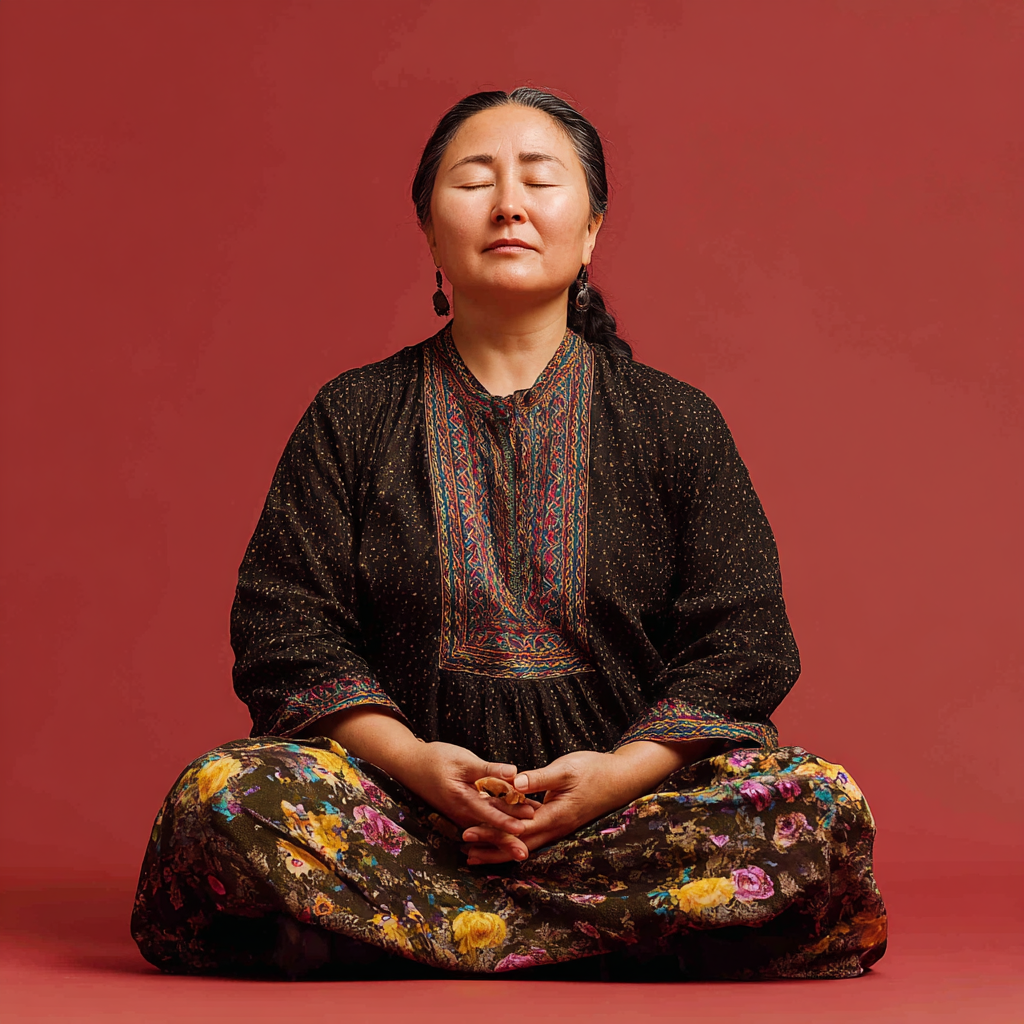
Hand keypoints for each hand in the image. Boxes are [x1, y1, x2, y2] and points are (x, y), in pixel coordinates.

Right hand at [312, 708, 537, 857]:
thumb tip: (514, 772)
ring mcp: (461, 814)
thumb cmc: (436, 759)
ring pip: (487, 825)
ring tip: (526, 838)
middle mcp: (462, 812)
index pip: (488, 813)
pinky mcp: (462, 810)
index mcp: (462, 799)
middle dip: (508, 839)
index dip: (505, 822)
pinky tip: (512, 821)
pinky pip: (482, 819)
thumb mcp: (463, 760)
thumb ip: (488, 769)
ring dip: (506, 831)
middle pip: (489, 827)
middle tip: (527, 851)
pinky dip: (498, 821)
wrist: (411, 765)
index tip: (523, 830)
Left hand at [461, 749, 625, 864]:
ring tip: (477, 853)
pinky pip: (533, 835)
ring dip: (501, 848)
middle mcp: (556, 827)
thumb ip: (539, 778)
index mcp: (555, 815)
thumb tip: (514, 783)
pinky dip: (515, 838)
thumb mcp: (566, 769)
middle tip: (465, 852)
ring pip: (525, 843)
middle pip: (518, 844)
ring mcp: (559, 827)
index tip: (469, 833)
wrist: (620, 778)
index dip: (492, 832)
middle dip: (492, 849)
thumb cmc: (593, 769)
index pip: (516, 830)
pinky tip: (502, 836)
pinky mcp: (559, 821)